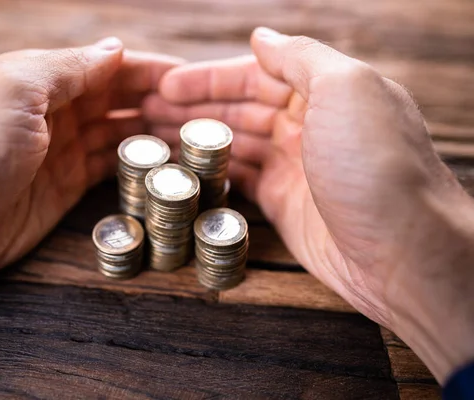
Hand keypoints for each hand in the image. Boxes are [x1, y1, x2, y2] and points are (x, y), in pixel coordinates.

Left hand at [0, 38, 181, 325]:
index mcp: (38, 77)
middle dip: (158, 103)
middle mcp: (51, 112)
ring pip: (117, 136)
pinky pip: (108, 171)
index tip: (192, 79)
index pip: (106, 66)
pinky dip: (136, 166)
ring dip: (152, 135)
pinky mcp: (63, 191)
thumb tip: (116, 47)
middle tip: (204, 115)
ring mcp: (58, 153)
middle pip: (117, 100)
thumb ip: (69, 67)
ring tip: (195, 140)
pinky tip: (164, 166)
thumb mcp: (15, 88)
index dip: (149, 70)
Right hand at [144, 28, 473, 382]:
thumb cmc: (377, 163)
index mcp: (324, 91)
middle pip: (238, 109)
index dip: (208, 79)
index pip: (255, 75)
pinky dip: (208, 173)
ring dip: (193, 140)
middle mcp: (308, 125)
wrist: (403, 251)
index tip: (165, 86)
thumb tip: (260, 35)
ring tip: (150, 139)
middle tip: (144, 114)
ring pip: (233, 145)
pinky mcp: (282, 204)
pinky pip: (237, 181)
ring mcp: (293, 167)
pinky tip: (179, 170)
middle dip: (192, 109)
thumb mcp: (345, 88)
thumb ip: (300, 57)